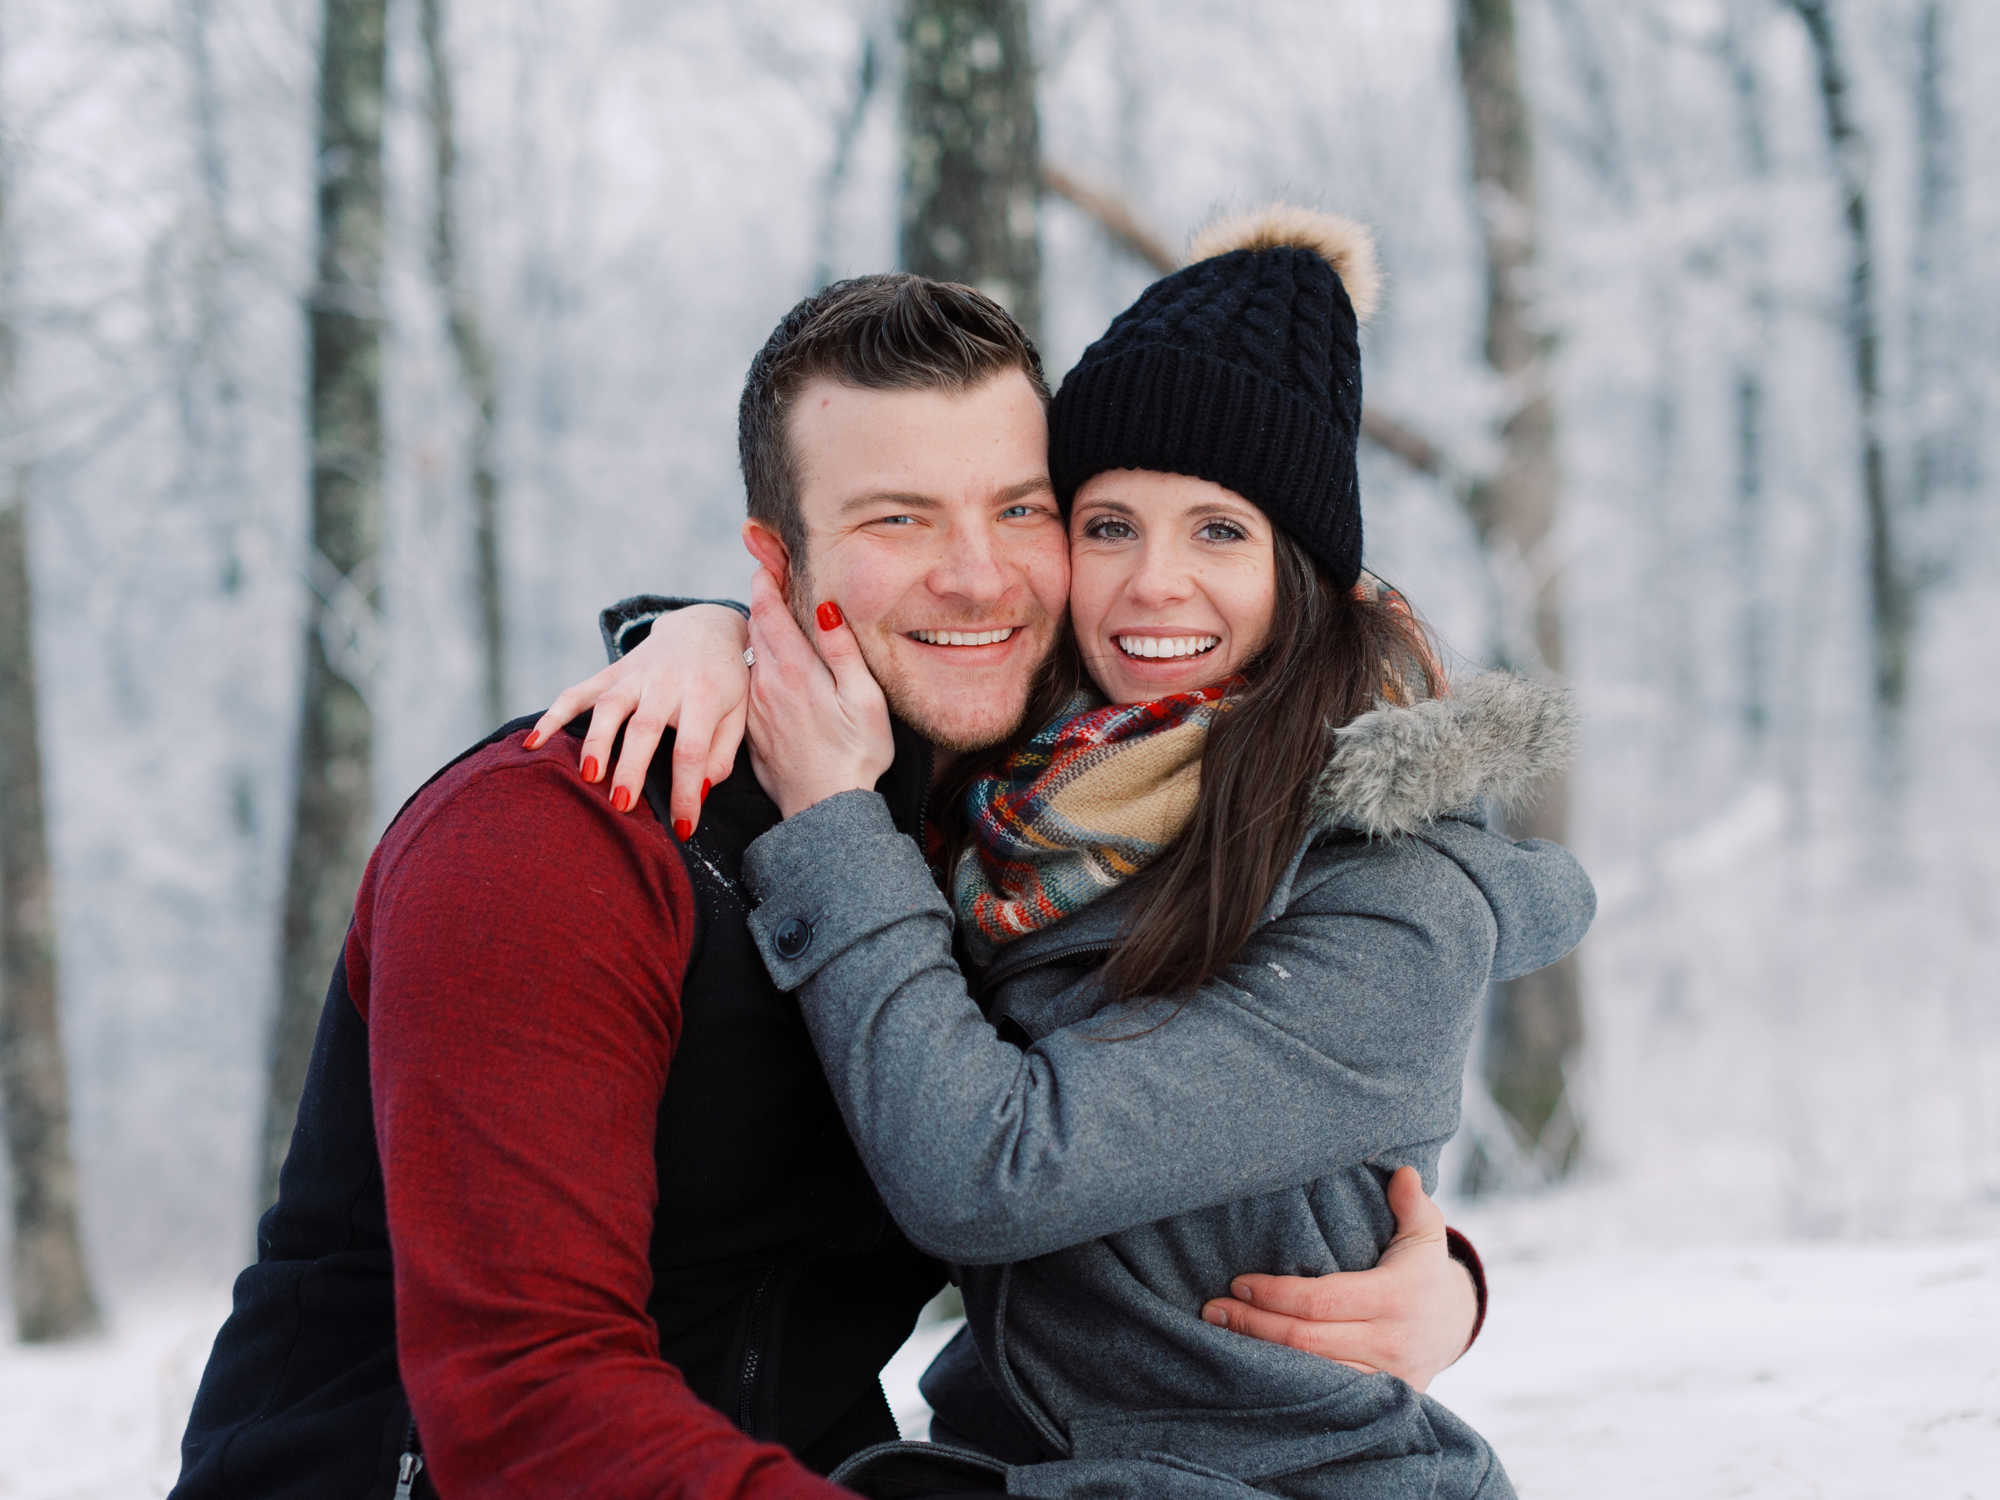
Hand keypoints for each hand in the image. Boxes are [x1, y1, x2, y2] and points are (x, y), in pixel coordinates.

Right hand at [525, 603, 748, 837]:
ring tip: (587, 776)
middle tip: (621, 804)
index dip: (686, 791)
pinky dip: (552, 716)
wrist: (705, 627)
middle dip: (631, 767)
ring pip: (609, 706)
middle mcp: (666, 681)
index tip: (681, 828)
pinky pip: (577, 692)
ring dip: (595, 741)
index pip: (693, 749)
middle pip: (645, 727)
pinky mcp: (612, 672)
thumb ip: (720, 755)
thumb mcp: (738, 714)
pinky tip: (534, 743)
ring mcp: (635, 674)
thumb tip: (700, 794)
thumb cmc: (725, 682)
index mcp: (704, 695)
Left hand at [743, 569, 892, 817]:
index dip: (765, 576)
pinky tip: (770, 664)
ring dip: (758, 629)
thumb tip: (825, 606)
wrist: (823, 810)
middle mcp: (766, 682)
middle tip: (765, 567)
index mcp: (794, 669)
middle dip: (760, 595)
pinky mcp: (752, 727)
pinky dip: (757, 663)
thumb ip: (842, 651)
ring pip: (751, 654)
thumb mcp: (863, 699)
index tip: (763, 552)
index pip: (769, 609)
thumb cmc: (855, 755)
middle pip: (755, 625)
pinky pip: (749, 683)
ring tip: (769, 610)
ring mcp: (755, 706)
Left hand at [1200, 1166, 1476, 1392]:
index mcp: (1397, 1296)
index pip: (1323, 1301)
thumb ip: (1411, 1202)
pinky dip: (1287, 1382)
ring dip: (1261, 1357)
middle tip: (1212, 1310)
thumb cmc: (1422, 1269)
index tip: (1238, 1282)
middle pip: (1308, 1341)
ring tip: (1219, 1335)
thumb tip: (1402, 1172)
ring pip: (1312, 1373)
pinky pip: (1326, 1395)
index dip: (1276, 1294)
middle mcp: (1391, 1342)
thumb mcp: (1425, 1231)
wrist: (1451, 1326)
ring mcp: (1386, 1379)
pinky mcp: (1379, 1402)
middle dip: (1254, 1325)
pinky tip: (1252, 1366)